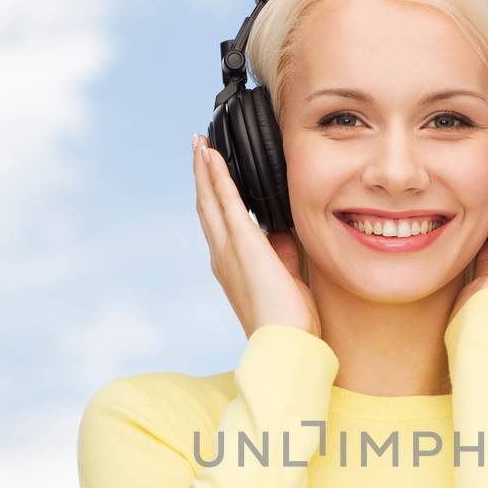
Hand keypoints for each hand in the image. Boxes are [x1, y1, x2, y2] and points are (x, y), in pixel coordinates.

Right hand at [193, 133, 322, 339]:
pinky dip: (217, 176)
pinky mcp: (242, 244)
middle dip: (201, 175)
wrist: (284, 343)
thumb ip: (282, 252)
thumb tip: (283, 231)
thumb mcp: (287, 276)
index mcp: (232, 265)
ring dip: (205, 169)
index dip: (212, 195)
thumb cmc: (289, 320)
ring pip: (210, 200)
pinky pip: (226, 202)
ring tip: (200, 144)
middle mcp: (222, 255)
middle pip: (206, 206)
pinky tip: (212, 156)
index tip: (209, 171)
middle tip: (197, 146)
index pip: (218, 222)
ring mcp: (228, 249)